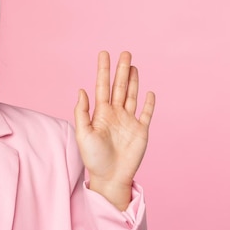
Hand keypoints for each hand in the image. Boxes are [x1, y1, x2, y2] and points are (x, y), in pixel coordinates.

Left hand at [74, 51, 154, 209]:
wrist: (110, 177)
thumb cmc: (93, 158)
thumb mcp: (83, 134)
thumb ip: (82, 112)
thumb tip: (81, 90)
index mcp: (100, 113)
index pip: (102, 86)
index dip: (103, 70)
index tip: (104, 54)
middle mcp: (115, 114)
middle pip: (119, 87)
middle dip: (121, 70)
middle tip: (124, 53)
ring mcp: (129, 121)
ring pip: (132, 95)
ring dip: (133, 81)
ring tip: (133, 65)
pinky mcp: (141, 131)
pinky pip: (146, 113)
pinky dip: (148, 103)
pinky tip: (149, 92)